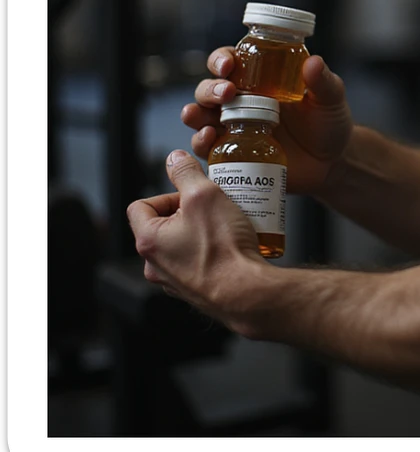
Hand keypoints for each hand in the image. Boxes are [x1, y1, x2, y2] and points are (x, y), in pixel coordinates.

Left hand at [126, 151, 263, 320]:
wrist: (246, 292)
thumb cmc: (223, 250)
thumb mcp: (205, 195)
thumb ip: (186, 173)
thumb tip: (175, 159)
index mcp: (148, 241)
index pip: (141, 205)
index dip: (167, 193)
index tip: (190, 194)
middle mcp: (155, 265)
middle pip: (163, 224)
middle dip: (189, 212)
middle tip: (213, 206)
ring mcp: (174, 280)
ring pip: (181, 243)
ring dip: (201, 231)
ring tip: (226, 225)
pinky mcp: (194, 289)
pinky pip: (197, 261)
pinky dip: (211, 251)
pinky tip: (231, 246)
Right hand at [181, 50, 353, 198]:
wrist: (331, 162)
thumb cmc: (328, 122)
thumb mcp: (330, 98)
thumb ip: (323, 81)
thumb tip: (313, 62)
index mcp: (260, 79)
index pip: (231, 61)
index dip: (222, 59)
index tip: (228, 64)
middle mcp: (240, 100)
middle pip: (209, 87)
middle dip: (210, 88)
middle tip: (227, 92)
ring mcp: (233, 127)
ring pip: (200, 114)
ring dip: (195, 113)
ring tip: (202, 117)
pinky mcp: (233, 151)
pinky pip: (207, 146)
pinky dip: (200, 141)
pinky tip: (208, 138)